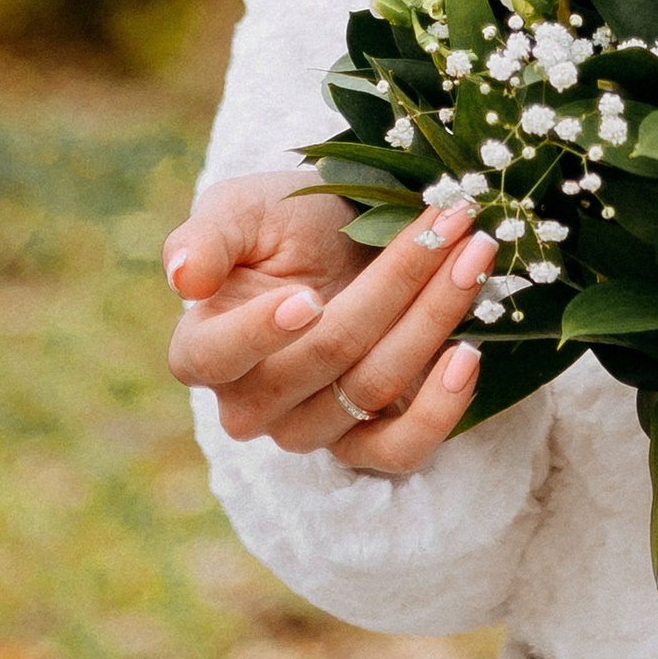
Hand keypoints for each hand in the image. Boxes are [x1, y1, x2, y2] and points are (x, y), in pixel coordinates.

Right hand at [166, 170, 496, 475]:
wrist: (344, 237)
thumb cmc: (283, 223)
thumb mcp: (240, 208)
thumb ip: (205, 237)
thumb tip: (183, 278)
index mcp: (202, 349)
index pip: (216, 356)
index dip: (260, 332)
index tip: (309, 296)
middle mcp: (251, 404)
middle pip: (326, 355)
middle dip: (395, 281)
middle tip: (447, 223)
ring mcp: (311, 429)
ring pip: (373, 388)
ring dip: (434, 317)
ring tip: (473, 257)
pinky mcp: (368, 444)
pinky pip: (401, 450)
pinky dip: (441, 408)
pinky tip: (467, 353)